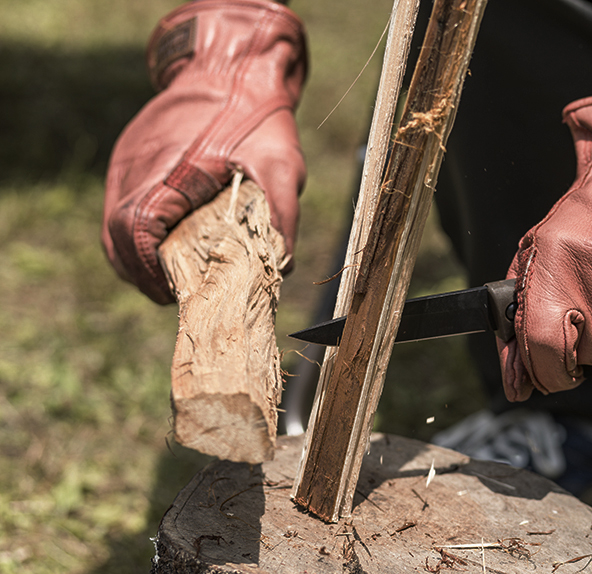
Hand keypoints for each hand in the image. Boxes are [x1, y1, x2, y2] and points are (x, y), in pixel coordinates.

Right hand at [102, 0, 307, 303]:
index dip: (150, 270)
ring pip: (114, 226)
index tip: (173, 294)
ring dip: (138, 257)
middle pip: (117, 238)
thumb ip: (283, 217)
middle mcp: (135, 167)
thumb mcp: (282, 166)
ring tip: (172, 278)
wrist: (233, 66)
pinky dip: (139, 235)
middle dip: (143, 273)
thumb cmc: (258, 117)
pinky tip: (170, 245)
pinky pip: (122, 207)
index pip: (136, 231)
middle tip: (176, 295)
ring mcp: (127, 162)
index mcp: (167, 170)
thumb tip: (281, 267)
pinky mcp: (130, 159)